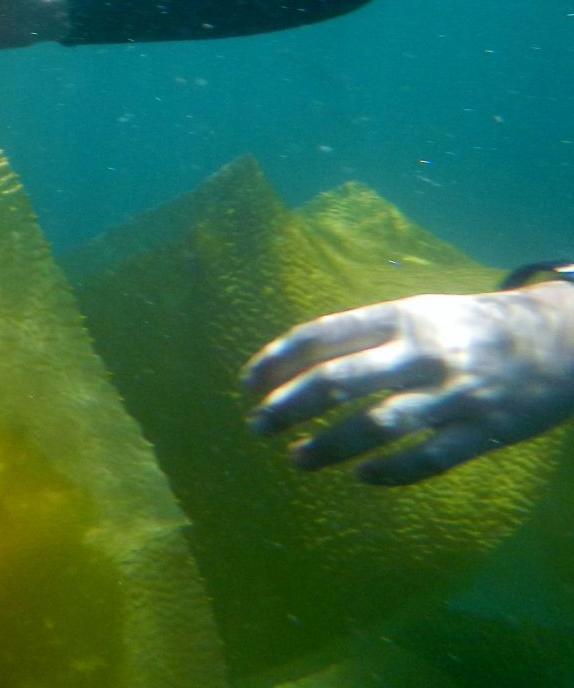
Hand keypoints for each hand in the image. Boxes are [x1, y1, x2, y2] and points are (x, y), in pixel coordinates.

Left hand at [241, 284, 573, 484]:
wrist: (561, 341)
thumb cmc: (468, 327)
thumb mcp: (417, 312)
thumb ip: (365, 334)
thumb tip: (295, 362)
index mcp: (401, 316)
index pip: (322, 335)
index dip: (277, 360)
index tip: (247, 384)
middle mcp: (423, 352)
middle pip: (338, 380)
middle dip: (287, 406)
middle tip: (257, 426)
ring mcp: (455, 393)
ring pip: (377, 425)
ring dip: (329, 445)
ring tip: (297, 458)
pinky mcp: (486, 431)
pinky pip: (430, 459)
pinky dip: (390, 472)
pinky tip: (361, 477)